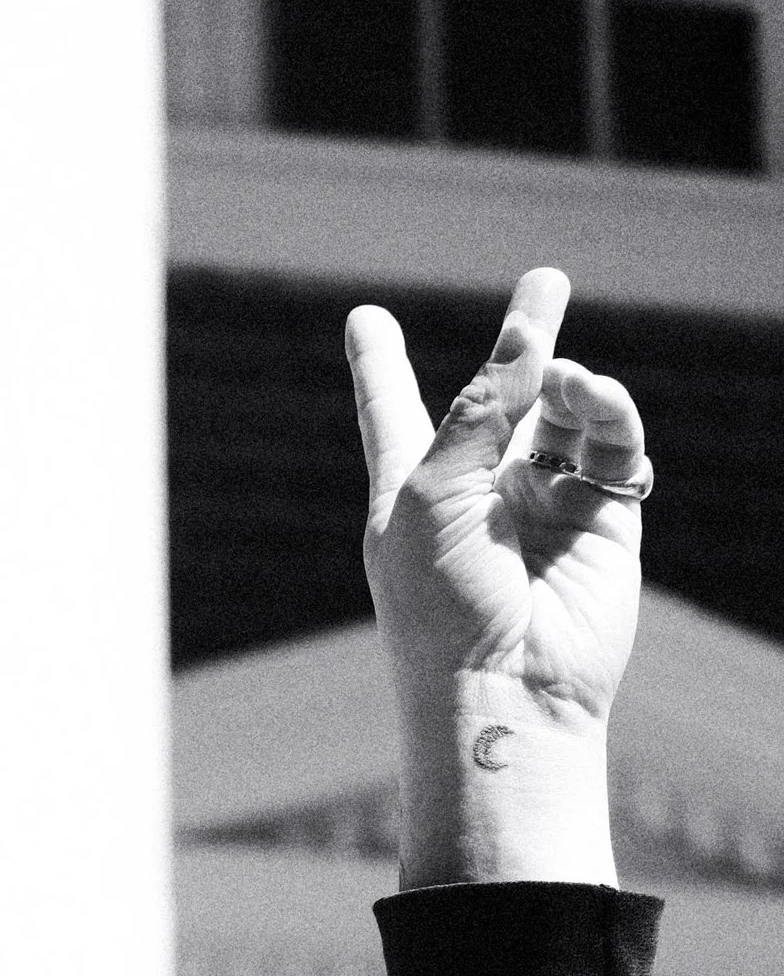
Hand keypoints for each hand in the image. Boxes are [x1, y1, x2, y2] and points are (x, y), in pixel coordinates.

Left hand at [345, 267, 644, 885]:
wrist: (506, 693)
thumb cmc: (441, 606)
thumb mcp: (434, 494)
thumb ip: (479, 408)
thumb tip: (528, 332)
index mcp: (411, 489)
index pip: (390, 411)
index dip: (378, 365)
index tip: (364, 321)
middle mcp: (476, 491)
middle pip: (500, 395)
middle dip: (523, 341)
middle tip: (548, 282)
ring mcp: (540, 503)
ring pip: (564, 410)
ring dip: (568, 381)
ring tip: (564, 379)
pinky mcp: (600, 519)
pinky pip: (611, 444)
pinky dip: (608, 413)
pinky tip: (593, 401)